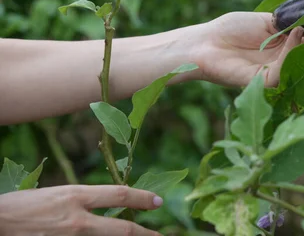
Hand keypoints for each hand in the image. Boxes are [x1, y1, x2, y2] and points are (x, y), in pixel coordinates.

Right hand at [0, 185, 162, 235]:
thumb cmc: (24, 205)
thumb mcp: (59, 193)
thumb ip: (83, 199)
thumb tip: (107, 203)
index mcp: (76, 195)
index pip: (119, 195)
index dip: (142, 198)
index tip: (158, 201)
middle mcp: (77, 219)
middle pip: (122, 230)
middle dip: (145, 234)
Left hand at [189, 12, 303, 86]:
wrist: (207, 42)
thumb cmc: (233, 29)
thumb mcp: (268, 22)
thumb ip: (291, 23)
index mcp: (288, 48)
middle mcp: (286, 63)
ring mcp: (276, 73)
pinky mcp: (263, 82)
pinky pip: (284, 70)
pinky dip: (293, 51)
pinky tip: (294, 34)